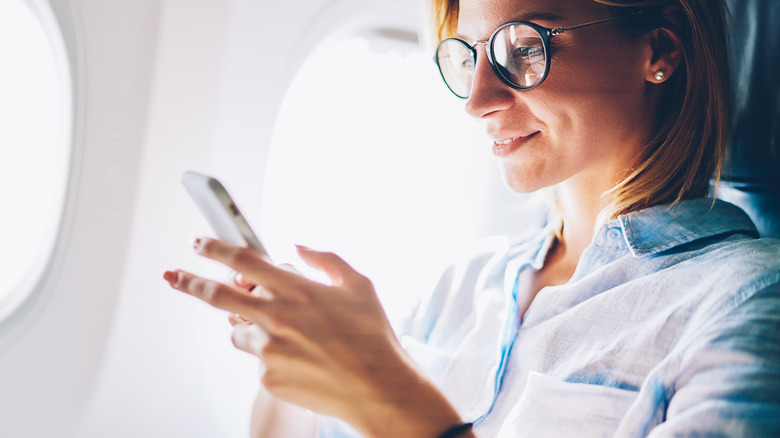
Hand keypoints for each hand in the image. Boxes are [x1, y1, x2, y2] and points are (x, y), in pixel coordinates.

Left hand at [163, 239, 462, 436]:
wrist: (378, 388)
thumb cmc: (373, 337)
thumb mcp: (359, 285)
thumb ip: (326, 261)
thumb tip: (299, 249)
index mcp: (297, 289)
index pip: (243, 261)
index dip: (215, 248)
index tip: (200, 243)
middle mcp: (278, 316)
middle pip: (218, 295)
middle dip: (190, 281)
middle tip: (175, 276)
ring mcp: (270, 349)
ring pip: (238, 332)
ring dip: (249, 328)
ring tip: (283, 334)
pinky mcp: (268, 376)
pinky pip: (258, 360)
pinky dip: (272, 355)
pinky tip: (301, 359)